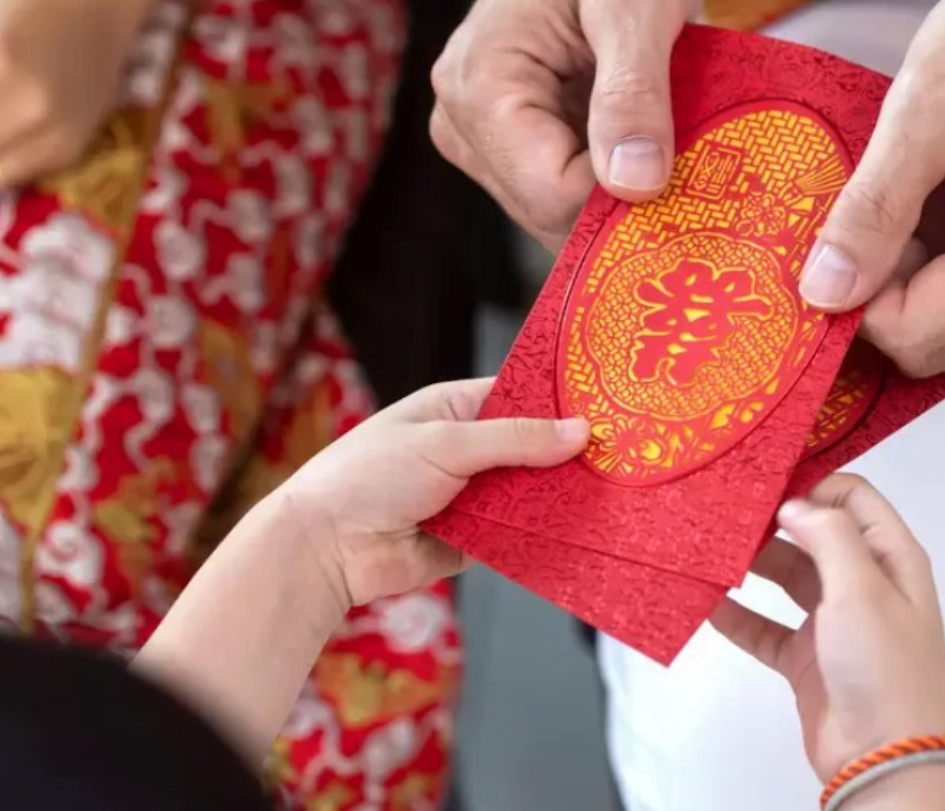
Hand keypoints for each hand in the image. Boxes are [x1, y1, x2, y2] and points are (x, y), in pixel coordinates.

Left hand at [278, 377, 588, 607]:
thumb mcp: (446, 443)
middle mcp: (466, 451)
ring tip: (610, 494)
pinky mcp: (473, 540)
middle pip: (532, 449)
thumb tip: (578, 431)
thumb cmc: (368, 476)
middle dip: (566, 456)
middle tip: (619, 457)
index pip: (520, 397)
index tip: (607, 408)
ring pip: (529, 493)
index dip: (560, 403)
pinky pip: (517, 534)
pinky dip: (539, 534)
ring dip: (556, 497)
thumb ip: (515, 439)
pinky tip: (577, 532)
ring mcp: (471, 496)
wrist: (325, 547)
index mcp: (455, 409)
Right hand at [430, 0, 705, 244]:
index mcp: (480, 86)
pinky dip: (613, 174)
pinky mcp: (510, 136)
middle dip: (624, 198)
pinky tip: (645, 136)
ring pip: (559, 210)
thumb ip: (633, 92)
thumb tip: (636, 183)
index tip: (686, 166)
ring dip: (622, 187)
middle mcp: (463, 119)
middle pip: (550, 214)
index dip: (625, 196)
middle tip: (688, 155)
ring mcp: (482, 132)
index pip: (551, 195)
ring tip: (666, 132)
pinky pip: (564, 186)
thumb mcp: (638, 0)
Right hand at [711, 475, 944, 783]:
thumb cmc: (886, 669)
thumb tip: (796, 505)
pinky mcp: (807, 659)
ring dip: (752, 565)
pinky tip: (708, 603)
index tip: (767, 485)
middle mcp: (865, 584)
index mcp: (892, 558)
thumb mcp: (863, 589)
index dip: (813, 486)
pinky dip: (738, 616)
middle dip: (772, 523)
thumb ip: (829, 536)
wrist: (883, 758)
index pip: (853, 499)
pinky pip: (766, 628)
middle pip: (814, 535)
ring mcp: (834, 623)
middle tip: (727, 515)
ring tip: (712, 551)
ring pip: (786, 578)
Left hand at [796, 0, 944, 374]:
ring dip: (926, 274)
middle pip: (939, 345)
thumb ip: (875, 204)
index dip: (855, 294)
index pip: (911, 337)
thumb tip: (822, 290)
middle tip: (895, 192)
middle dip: (891, 283)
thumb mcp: (932, 97)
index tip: (841, 222)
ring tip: (938, 186)